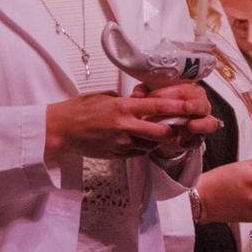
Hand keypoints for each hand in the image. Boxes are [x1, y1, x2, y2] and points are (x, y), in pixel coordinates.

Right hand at [45, 91, 214, 159]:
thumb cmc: (80, 108)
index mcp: (122, 107)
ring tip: (158, 130)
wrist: (61, 129)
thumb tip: (142, 102)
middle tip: (178, 123)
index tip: (191, 105)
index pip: (158, 107)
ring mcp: (121, 143)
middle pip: (162, 131)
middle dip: (173, 128)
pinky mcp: (117, 154)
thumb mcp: (105, 97)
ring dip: (158, 138)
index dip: (178, 107)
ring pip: (152, 144)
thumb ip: (126, 101)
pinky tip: (141, 139)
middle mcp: (125, 126)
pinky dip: (144, 146)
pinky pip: (139, 152)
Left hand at [133, 82, 222, 154]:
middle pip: (202, 103)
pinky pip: (199, 140)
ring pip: (209, 122)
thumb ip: (144, 91)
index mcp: (189, 90)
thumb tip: (136, 95)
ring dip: (202, 123)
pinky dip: (191, 142)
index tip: (155, 96)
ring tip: (191, 126)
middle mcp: (198, 105)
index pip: (185, 87)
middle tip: (184, 108)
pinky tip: (182, 143)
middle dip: (192, 105)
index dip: (171, 91)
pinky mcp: (198, 138)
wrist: (161, 127)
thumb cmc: (159, 106)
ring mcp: (201, 122)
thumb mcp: (150, 96)